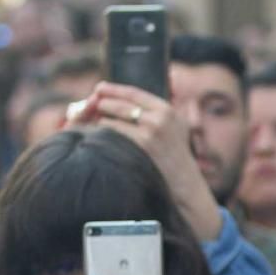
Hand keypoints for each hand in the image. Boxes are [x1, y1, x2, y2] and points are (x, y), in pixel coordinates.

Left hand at [80, 82, 222, 239]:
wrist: (185, 186)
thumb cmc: (175, 159)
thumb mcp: (175, 129)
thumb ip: (157, 113)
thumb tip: (127, 99)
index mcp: (167, 110)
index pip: (134, 93)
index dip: (114, 89)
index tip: (99, 88)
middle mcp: (161, 117)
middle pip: (121, 104)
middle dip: (102, 104)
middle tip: (90, 105)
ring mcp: (151, 131)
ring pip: (113, 118)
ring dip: (100, 119)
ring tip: (91, 123)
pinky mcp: (143, 145)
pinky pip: (113, 133)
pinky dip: (101, 133)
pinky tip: (95, 137)